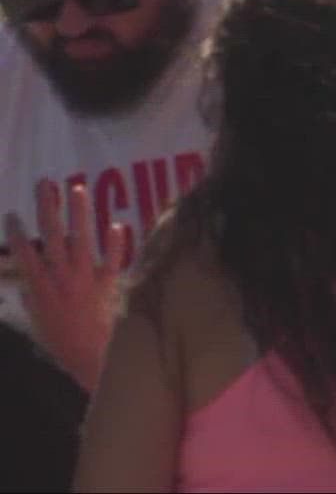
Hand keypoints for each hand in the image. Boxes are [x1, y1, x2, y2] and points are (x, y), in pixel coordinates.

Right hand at [4, 180, 129, 391]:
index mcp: (40, 287)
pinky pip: (113, 259)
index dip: (17, 233)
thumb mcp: (36, 319)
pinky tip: (117, 223)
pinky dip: (115, 242)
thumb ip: (31, 297)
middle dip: (47, 207)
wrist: (88, 357)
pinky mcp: (108, 284)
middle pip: (52, 235)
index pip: (25, 253)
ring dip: (79, 212)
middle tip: (45, 183)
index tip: (13, 214)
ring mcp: (86, 278)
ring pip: (81, 238)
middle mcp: (61, 278)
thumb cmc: (59, 341)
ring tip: (77, 189)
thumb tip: (26, 282)